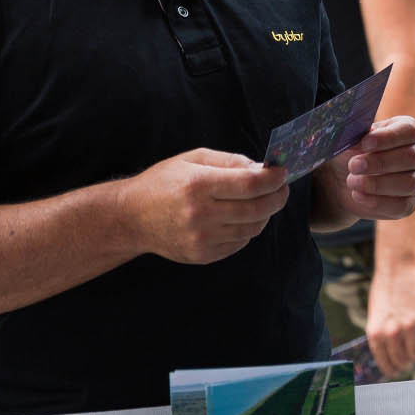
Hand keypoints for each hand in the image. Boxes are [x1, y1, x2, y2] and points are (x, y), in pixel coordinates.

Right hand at [126, 148, 289, 264]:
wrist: (131, 218)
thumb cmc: (163, 182)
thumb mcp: (193, 159)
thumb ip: (229, 161)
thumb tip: (262, 168)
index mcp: (199, 185)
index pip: (250, 185)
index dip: (273, 179)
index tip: (282, 172)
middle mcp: (201, 214)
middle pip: (256, 209)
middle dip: (277, 197)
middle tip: (281, 188)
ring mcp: (202, 239)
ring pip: (251, 228)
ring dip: (264, 214)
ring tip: (262, 201)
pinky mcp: (202, 255)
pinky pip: (239, 243)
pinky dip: (247, 229)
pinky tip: (241, 217)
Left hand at [322, 116, 414, 221]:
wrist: (344, 178)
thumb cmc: (353, 151)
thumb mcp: (354, 138)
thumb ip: (359, 135)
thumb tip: (360, 140)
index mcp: (408, 130)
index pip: (410, 131)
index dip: (389, 137)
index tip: (366, 143)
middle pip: (411, 158)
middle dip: (380, 163)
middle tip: (354, 165)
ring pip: (409, 184)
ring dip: (378, 184)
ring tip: (352, 181)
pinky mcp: (410, 203)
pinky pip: (402, 206)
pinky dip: (377, 202)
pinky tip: (358, 195)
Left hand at [367, 252, 414, 376]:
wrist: (399, 266)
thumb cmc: (386, 290)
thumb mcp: (376, 315)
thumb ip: (382, 336)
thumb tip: (392, 358)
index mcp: (375, 333)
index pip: (386, 365)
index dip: (394, 370)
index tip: (399, 370)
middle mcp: (391, 333)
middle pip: (404, 362)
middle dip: (408, 362)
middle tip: (411, 356)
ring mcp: (409, 326)